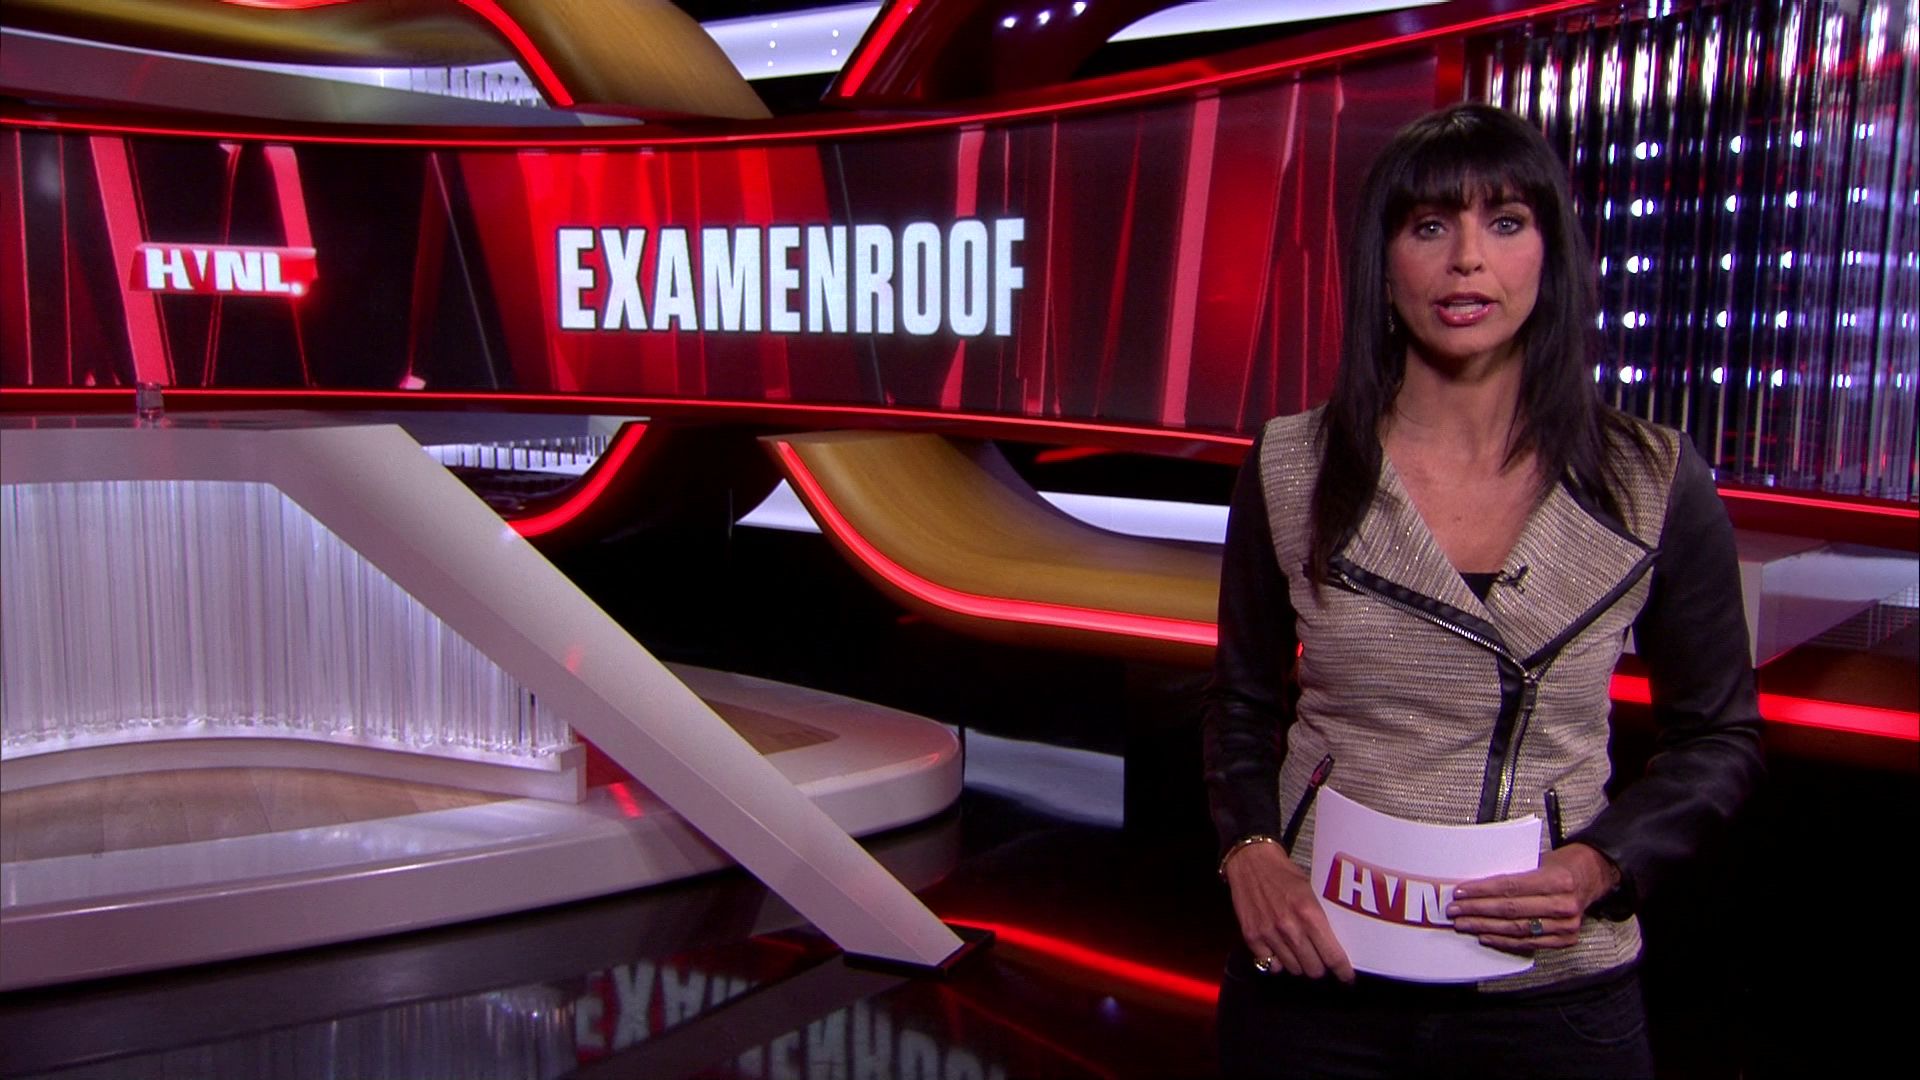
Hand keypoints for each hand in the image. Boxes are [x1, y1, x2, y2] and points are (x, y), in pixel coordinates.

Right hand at [1223, 841, 1354, 981]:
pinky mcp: (1252, 937)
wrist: (1251, 862)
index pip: (1332, 956)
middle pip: (1313, 969)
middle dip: (1320, 966)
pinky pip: (1270, 965)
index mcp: (1310, 914)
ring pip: (1293, 969)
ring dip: (1299, 963)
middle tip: (1319, 958)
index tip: (1347, 976)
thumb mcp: (1312, 891)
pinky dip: (1277, 961)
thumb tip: (1333, 944)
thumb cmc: (1284, 874)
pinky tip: (1280, 949)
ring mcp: (1269, 934)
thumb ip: (1320, 920)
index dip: (1343, 971)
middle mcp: (1290, 928)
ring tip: (1298, 950)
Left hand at [1447, 843, 1621, 953]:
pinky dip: (1504, 941)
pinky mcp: (1565, 939)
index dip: (1482, 891)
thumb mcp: (1538, 860)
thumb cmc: (1561, 866)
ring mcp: (1566, 925)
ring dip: (1485, 927)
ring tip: (1465, 924)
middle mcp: (1563, 904)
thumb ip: (1513, 873)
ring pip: (1516, 929)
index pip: (1511, 887)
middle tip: (1455, 911)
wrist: (1593, 876)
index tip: (1461, 892)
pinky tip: (1486, 936)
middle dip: (1478, 911)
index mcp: (1557, 880)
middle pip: (1510, 910)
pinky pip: (1528, 943)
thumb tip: (1476, 885)